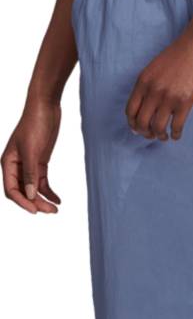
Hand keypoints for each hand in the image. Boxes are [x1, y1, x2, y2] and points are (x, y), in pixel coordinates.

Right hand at [2, 98, 61, 213]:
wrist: (46, 107)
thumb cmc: (35, 124)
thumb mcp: (32, 150)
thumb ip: (30, 173)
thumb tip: (29, 195)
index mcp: (8, 163)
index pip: (11, 190)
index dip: (22, 202)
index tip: (35, 211)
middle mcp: (16, 166)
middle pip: (23, 192)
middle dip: (35, 203)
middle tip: (51, 212)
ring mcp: (28, 165)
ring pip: (32, 189)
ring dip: (43, 199)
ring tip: (56, 209)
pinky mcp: (40, 162)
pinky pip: (42, 182)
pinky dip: (49, 192)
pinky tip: (58, 200)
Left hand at [125, 26, 192, 141]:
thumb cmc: (181, 53)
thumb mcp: (156, 66)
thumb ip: (150, 84)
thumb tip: (148, 104)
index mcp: (143, 80)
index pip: (130, 109)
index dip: (133, 123)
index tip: (138, 129)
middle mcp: (153, 90)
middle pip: (142, 122)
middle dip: (145, 133)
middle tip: (152, 135)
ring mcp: (169, 97)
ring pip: (158, 127)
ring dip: (160, 136)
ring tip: (164, 137)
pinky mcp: (185, 102)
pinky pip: (177, 126)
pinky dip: (176, 135)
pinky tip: (177, 135)